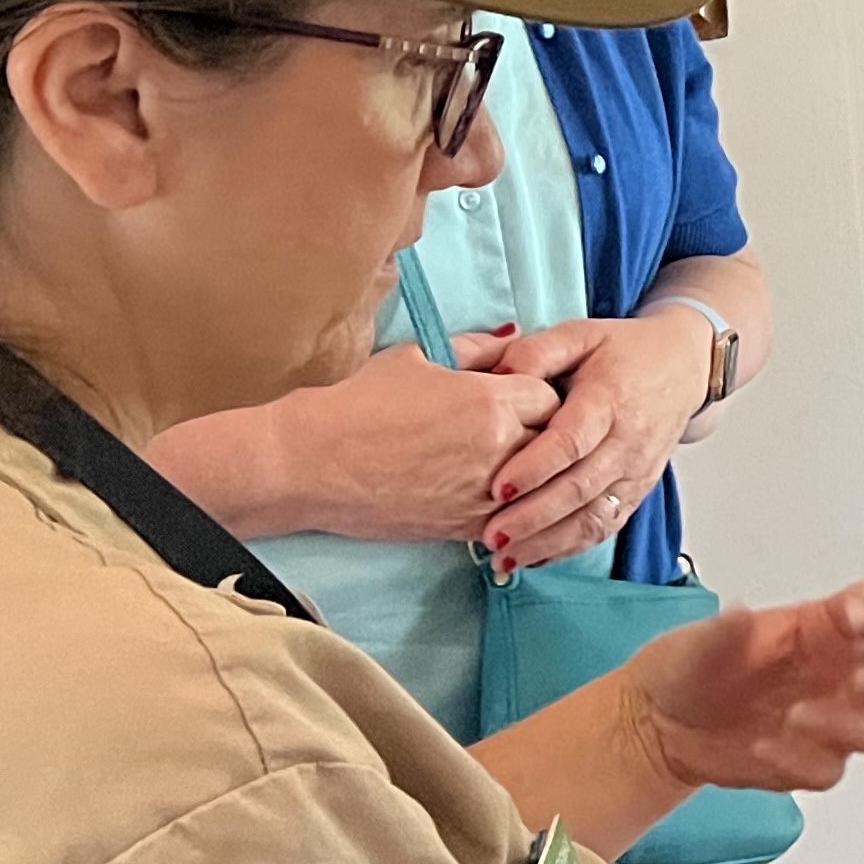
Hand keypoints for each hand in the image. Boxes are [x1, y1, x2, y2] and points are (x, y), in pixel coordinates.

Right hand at [180, 342, 562, 541]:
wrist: (309, 464)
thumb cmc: (356, 405)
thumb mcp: (416, 358)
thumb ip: (474, 349)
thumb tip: (513, 338)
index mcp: (489, 401)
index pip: (550, 395)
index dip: (539, 392)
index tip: (522, 394)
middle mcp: (497, 448)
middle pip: (555, 440)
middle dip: (545, 432)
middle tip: (522, 428)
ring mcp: (484, 492)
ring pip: (540, 483)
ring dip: (532, 472)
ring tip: (507, 460)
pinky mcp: (466, 525)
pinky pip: (515, 515)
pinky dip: (512, 504)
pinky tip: (491, 490)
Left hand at [472, 310, 725, 572]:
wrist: (684, 365)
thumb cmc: (623, 351)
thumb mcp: (579, 334)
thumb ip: (535, 352)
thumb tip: (496, 376)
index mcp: (610, 398)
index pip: (572, 440)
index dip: (535, 466)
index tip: (497, 486)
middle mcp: (628, 441)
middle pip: (580, 487)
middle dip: (533, 517)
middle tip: (491, 535)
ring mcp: (637, 470)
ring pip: (594, 516)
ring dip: (549, 541)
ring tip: (506, 557)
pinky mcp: (638, 489)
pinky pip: (606, 525)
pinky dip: (570, 546)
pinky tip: (535, 558)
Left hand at [623, 579, 863, 799]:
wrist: (664, 726)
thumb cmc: (696, 669)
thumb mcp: (702, 640)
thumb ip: (726, 632)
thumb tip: (741, 619)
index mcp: (826, 629)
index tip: (853, 615)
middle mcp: (843, 674)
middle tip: (860, 677)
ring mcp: (835, 721)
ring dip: (848, 726)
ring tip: (796, 717)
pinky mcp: (815, 761)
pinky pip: (831, 769)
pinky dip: (800, 762)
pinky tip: (765, 748)